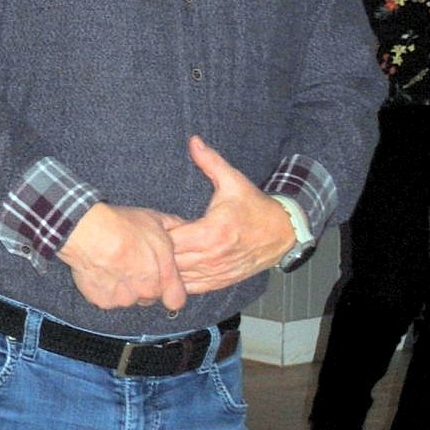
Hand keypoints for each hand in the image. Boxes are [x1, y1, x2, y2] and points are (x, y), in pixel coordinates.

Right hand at [58, 201, 187, 312]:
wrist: (87, 231)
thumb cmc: (122, 225)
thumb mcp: (156, 220)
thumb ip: (175, 228)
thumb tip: (186, 227)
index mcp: (164, 274)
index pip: (176, 300)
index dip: (171, 292)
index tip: (164, 283)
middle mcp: (146, 290)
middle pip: (150, 297)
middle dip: (144, 284)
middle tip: (132, 263)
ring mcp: (124, 298)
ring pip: (129, 298)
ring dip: (124, 288)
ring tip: (114, 264)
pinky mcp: (104, 301)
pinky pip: (108, 299)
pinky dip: (105, 289)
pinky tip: (102, 270)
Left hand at [165, 135, 296, 292]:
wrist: (283, 232)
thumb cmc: (255, 207)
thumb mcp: (233, 181)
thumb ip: (210, 162)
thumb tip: (194, 141)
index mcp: (212, 233)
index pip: (171, 240)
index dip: (157, 234)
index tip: (150, 225)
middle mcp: (213, 257)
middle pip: (171, 262)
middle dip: (156, 253)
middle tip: (146, 242)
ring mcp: (217, 272)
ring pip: (179, 279)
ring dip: (165, 269)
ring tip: (153, 258)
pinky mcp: (221, 281)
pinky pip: (193, 288)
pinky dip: (179, 282)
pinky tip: (170, 273)